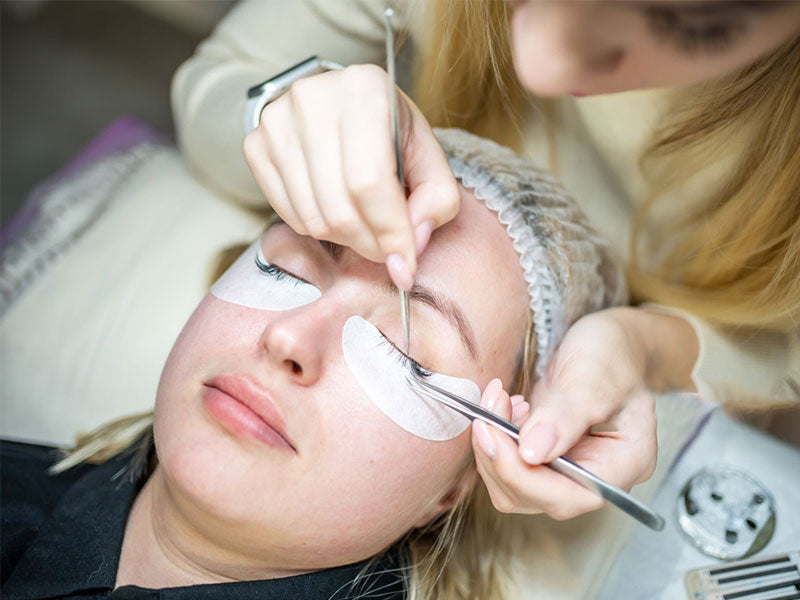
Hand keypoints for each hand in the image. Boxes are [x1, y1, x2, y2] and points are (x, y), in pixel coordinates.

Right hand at [243, 64, 460, 289]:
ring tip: (365, 228)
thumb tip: (411, 247)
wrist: (347, 107)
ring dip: (345, 239)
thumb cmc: (392, 133)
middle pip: (339, 206)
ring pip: (313, 217)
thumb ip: (437, 203)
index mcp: (365, 90)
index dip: (390, 232)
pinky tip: (336, 212)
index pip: (370, 182)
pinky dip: (317, 228)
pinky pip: (288, 215)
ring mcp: (277, 122)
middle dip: (369, 244)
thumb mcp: (430, 159)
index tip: (406, 263)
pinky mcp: (256, 146)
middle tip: (387, 252)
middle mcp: (313, 99)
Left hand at [471, 306, 697, 517]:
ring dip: (494, 445)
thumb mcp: (594, 377)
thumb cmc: (612, 353)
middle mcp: (596, 475)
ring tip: (497, 401)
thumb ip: (566, 416)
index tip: (492, 435)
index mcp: (624, 465)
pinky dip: (496, 437)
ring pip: (514, 484)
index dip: (523, 475)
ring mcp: (569, 467)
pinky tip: (504, 406)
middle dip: (501, 456)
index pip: (569, 496)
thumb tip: (532, 453)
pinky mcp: (545, 455)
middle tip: (487, 412)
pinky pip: (510, 463)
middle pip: (535, 496)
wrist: (608, 337)